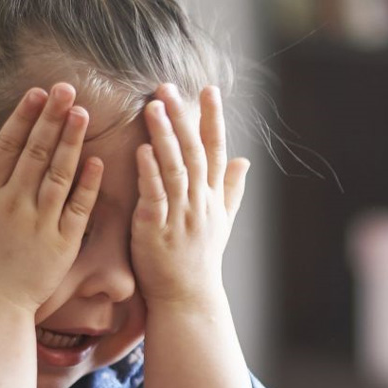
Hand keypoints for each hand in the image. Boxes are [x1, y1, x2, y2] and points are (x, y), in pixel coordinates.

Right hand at [0, 83, 102, 318]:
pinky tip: (97, 160)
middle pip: (35, 151)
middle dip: (52, 117)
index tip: (36, 93)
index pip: (6, 147)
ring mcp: (38, 222)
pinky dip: (88, 183)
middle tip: (67, 89)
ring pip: (59, 173)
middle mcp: (11, 203)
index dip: (22, 118)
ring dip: (72, 141)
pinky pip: (78, 207)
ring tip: (83, 113)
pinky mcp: (61, 243)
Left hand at [131, 83, 248, 307]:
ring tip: (153, 107)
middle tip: (168, 88)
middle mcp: (200, 203)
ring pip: (175, 169)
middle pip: (194, 152)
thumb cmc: (200, 260)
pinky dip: (149, 173)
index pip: (217, 150)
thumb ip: (231, 189)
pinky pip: (155, 196)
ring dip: (164, 137)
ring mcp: (180, 216)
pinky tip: (141, 150)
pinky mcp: (156, 230)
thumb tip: (246, 161)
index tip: (209, 89)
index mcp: (213, 197)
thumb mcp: (222, 223)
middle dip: (183, 118)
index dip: (213, 119)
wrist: (187, 299)